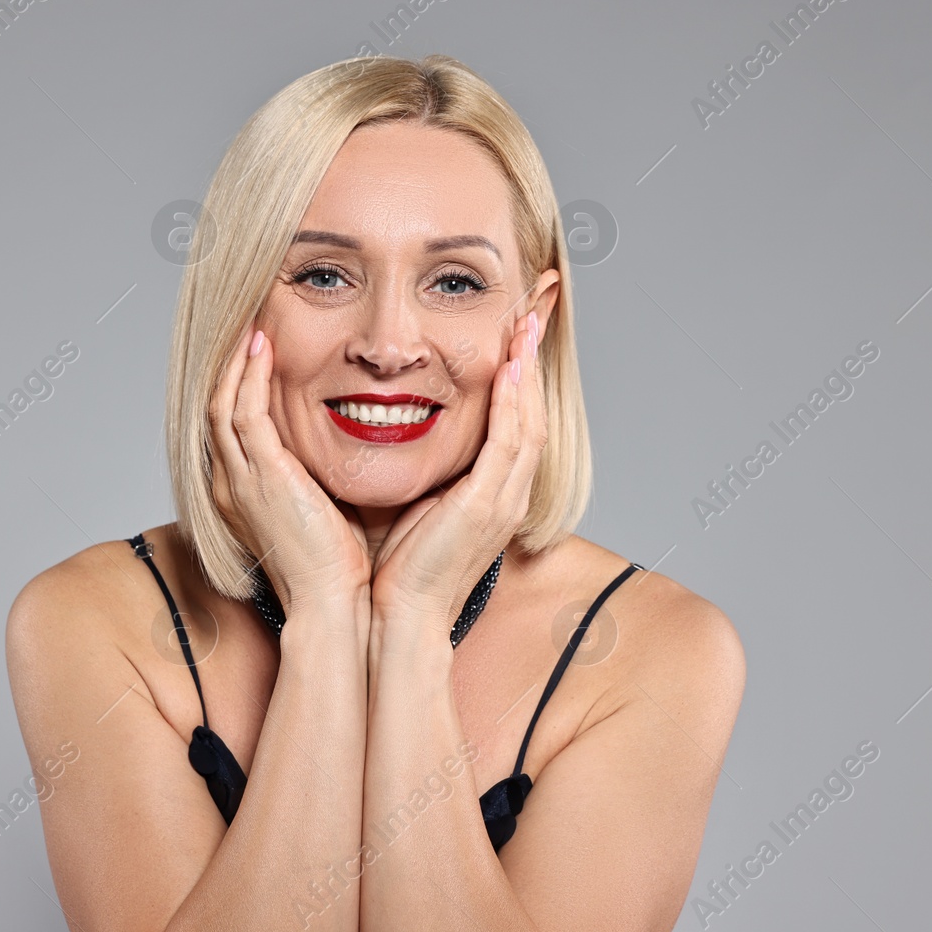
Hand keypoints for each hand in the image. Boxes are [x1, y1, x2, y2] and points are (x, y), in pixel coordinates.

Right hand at [209, 322, 373, 611]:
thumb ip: (317, 476)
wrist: (333, 603)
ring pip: (223, 403)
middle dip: (231, 366)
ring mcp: (240, 479)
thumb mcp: (321, 509)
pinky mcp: (260, 475)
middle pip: (217, 408)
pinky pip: (243, 411)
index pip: (231, 427)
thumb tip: (339, 449)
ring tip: (252, 327)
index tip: (259, 353)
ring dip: (238, 362)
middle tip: (248, 327)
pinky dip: (250, 376)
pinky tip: (264, 347)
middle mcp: (230, 484)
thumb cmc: (337, 567)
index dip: (240, 386)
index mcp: (242, 494)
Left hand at [369, 311, 546, 633]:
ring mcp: (504, 501)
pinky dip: (515, 403)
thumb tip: (397, 432)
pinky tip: (512, 368)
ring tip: (527, 326)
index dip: (520, 380)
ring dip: (529, 372)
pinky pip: (511, 443)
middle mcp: (509, 495)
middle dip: (534, 364)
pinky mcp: (487, 506)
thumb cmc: (400, 570)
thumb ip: (426, 473)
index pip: (517, 424)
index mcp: (494, 496)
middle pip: (535, 414)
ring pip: (530, 422)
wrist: (399, 618)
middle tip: (534, 314)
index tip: (516, 336)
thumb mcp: (419, 507)